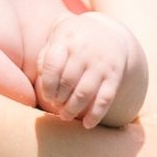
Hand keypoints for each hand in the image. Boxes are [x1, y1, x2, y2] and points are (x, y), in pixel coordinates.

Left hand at [36, 11, 135, 128]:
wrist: (109, 31)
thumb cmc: (73, 39)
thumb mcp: (57, 37)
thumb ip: (45, 57)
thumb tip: (41, 81)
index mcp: (66, 40)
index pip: (53, 66)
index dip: (47, 86)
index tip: (47, 95)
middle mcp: (84, 51)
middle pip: (68, 82)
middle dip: (59, 99)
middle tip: (56, 105)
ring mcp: (101, 64)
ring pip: (85, 93)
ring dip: (73, 109)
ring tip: (66, 115)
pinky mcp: (114, 75)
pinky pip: (105, 99)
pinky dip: (95, 115)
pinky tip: (87, 124)